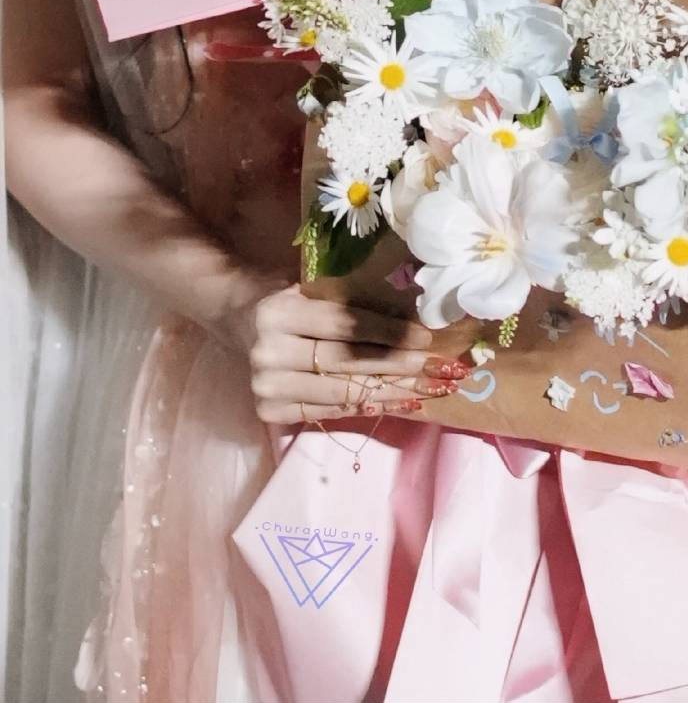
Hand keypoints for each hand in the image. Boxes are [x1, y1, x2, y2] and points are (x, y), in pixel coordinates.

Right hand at [243, 284, 468, 424]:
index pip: (344, 326)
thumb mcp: (310, 290)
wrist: (238, 324)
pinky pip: (327, 412)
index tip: (424, 338)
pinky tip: (394, 403)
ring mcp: (267, 386)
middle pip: (345, 362)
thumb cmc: (287, 302)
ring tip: (424, 390)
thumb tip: (408, 317)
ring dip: (388, 392)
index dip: (387, 332)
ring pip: (341, 392)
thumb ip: (348, 303)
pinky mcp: (270, 411)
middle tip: (434, 369)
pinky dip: (363, 408)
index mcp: (279, 313)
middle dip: (396, 366)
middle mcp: (269, 352)